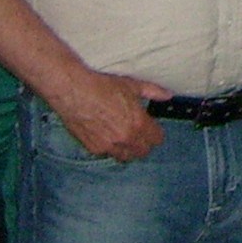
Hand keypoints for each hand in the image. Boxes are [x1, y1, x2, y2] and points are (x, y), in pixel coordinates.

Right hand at [52, 69, 172, 161]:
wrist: (74, 91)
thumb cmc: (102, 86)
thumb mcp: (131, 85)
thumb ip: (153, 92)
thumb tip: (167, 95)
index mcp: (138, 123)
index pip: (156, 140)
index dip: (156, 134)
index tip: (153, 130)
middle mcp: (125, 138)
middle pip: (143, 152)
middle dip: (144, 144)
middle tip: (140, 134)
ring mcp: (109, 145)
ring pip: (126, 157)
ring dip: (128, 149)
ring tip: (125, 138)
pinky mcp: (94, 148)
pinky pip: (108, 153)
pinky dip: (110, 148)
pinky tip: (108, 136)